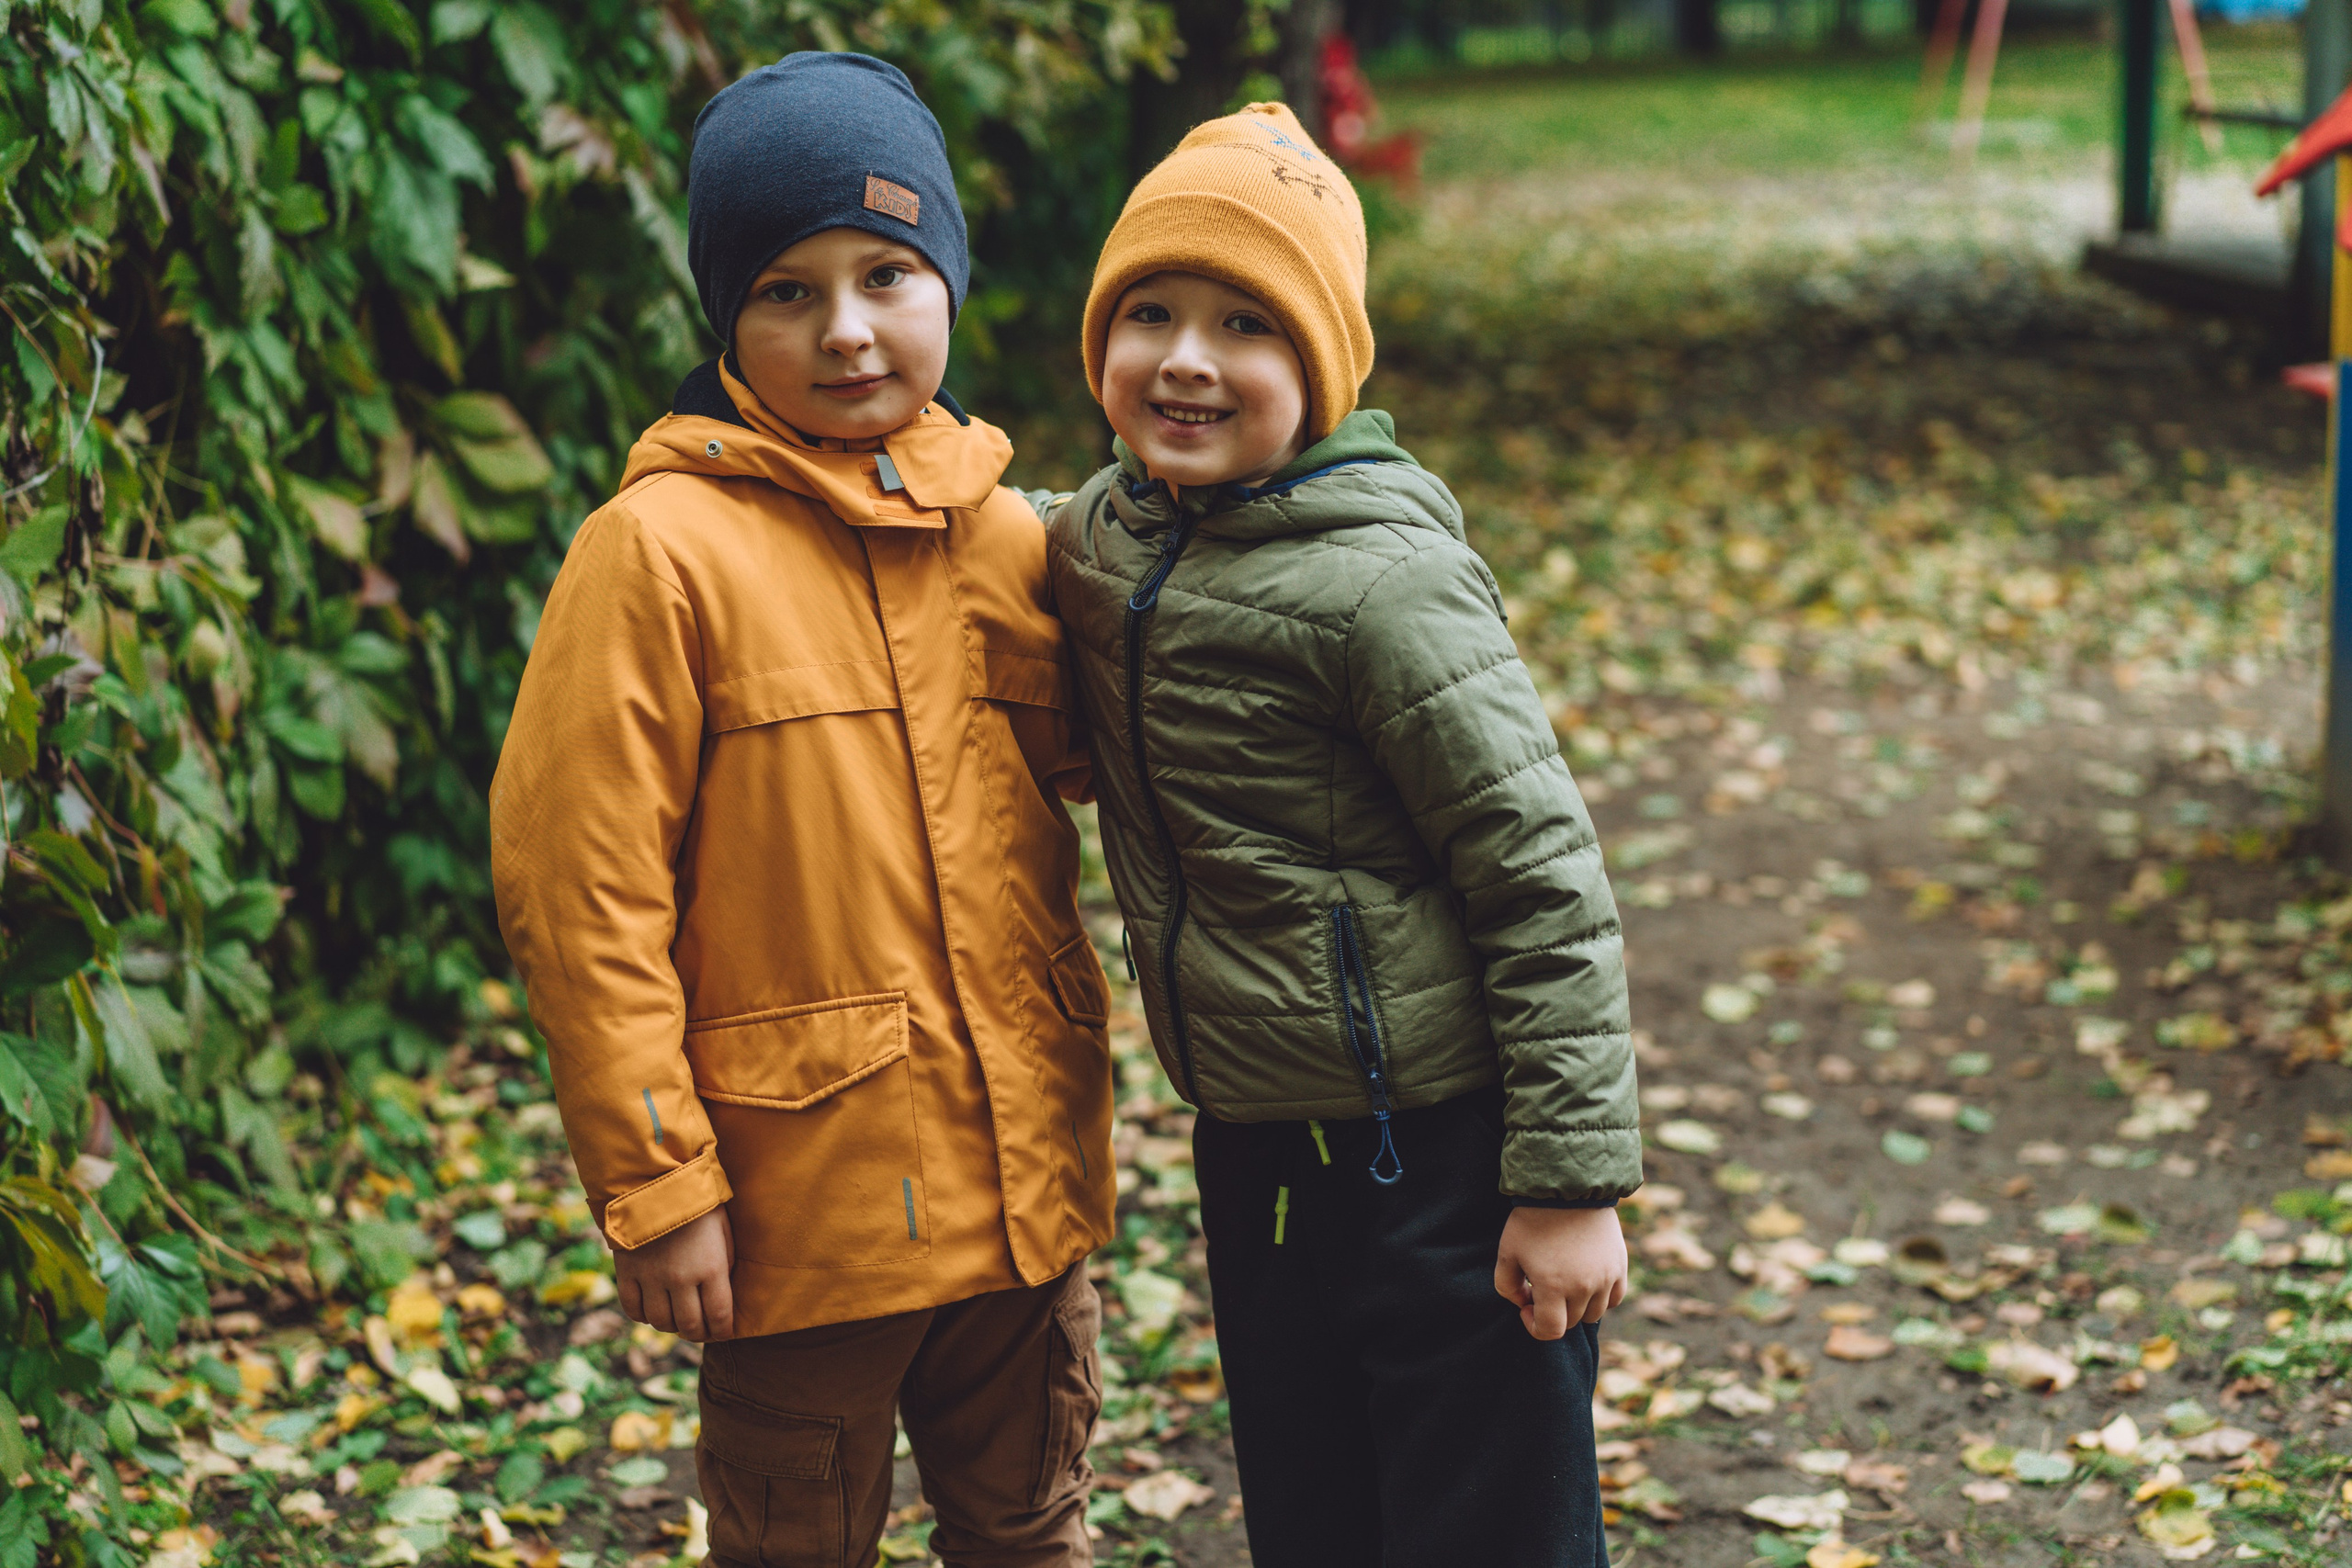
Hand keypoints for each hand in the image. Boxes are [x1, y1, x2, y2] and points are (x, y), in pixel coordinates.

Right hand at [614, 1207, 736, 1341]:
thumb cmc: (698, 1202)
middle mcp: (681, 1278)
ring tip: (678, 1318)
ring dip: (671, 1326)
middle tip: (701, 1328)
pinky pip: (633, 1309)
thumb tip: (725, 1292)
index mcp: (711, 1267)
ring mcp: (652, 1278)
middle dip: (698, 1332)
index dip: (722, 1331)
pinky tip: (653, 1308)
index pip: (719, 1317)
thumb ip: (726, 1262)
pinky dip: (643, 1315)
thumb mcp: (724, 1229)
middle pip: (690, 1326)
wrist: (654, 1179)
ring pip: (661, 1322)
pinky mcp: (627, 1273)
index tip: (723, 1331)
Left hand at [1494, 1205, 1626, 1340]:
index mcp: (1554, 1286)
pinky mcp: (1620, 1266)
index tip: (1526, 1307)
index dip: (1534, 1326)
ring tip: (1564, 1282)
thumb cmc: (1532, 1220)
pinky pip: (1614, 1298)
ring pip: (1594, 1313)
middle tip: (1541, 1287)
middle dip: (1553, 1311)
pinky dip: (1601, 1297)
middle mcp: (1584, 1287)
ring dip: (1577, 1306)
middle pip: (1570, 1321)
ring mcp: (1606, 1278)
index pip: (1550, 1331)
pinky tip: (1586, 1281)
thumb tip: (1523, 1304)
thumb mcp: (1507, 1252)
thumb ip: (1507, 1286)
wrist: (1567, 1188)